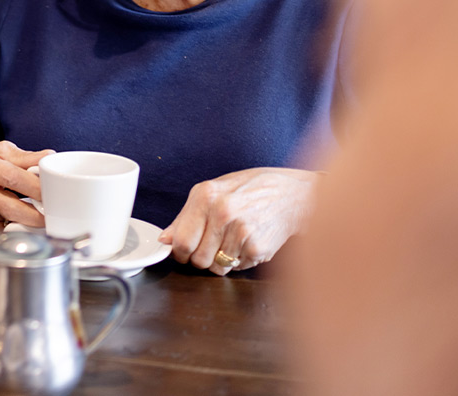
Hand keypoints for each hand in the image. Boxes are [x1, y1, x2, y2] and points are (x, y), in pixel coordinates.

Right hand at [0, 142, 53, 233]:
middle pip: (12, 207)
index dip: (36, 187)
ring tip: (40, 216)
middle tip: (54, 212)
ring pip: (10, 222)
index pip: (13, 177)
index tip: (53, 192)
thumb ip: (25, 156)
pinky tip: (18, 220)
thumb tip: (50, 157)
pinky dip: (15, 227)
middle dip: (38, 213)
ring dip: (29, 222)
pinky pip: (2, 231)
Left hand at [158, 167, 318, 274]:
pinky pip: (236, 268)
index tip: (184, 252)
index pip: (181, 241)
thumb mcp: (214, 191)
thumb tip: (164, 240)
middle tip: (211, 247)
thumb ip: (185, 216)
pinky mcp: (257, 248)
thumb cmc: (250, 190)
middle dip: (201, 258)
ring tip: (232, 241)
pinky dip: (240, 260)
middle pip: (197, 259)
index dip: (180, 252)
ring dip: (221, 261)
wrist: (293, 194)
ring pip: (216, 267)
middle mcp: (222, 213)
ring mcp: (241, 232)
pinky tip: (247, 242)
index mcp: (206, 196)